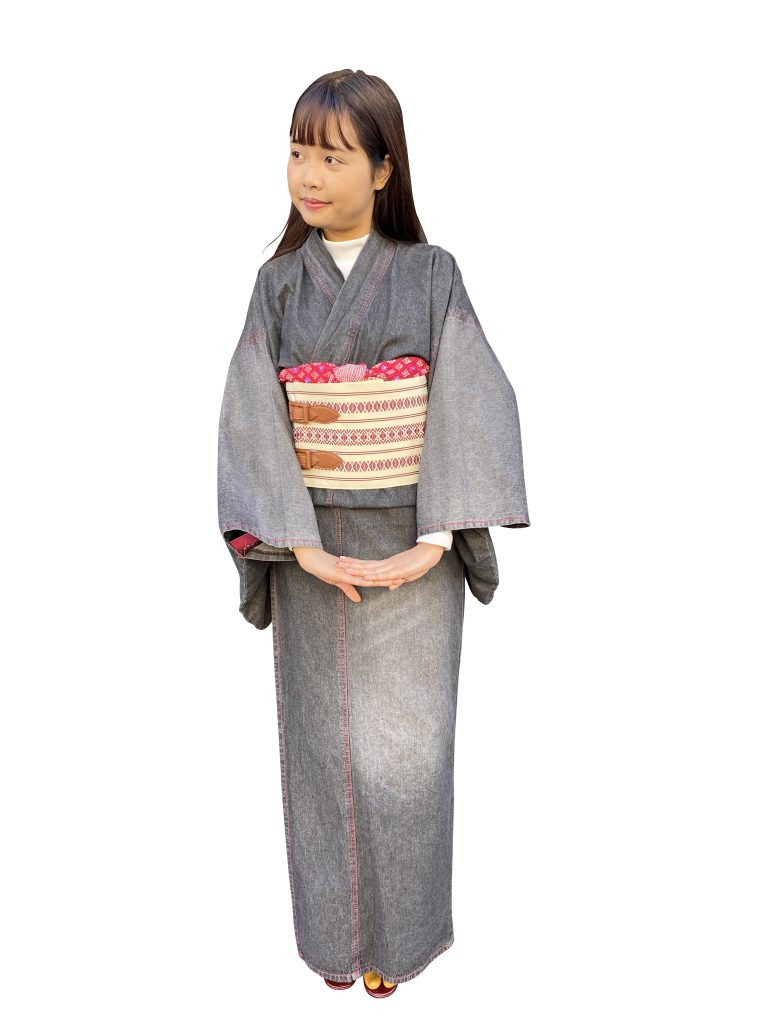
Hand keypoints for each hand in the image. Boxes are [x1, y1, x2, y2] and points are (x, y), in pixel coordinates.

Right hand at [291, 546, 420, 602]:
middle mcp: (359, 571)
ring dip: (386, 578)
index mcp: (360, 572)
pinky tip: (377, 582)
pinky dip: (368, 581)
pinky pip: (359, 579)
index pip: (379, 575)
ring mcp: (353, 572)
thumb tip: (359, 600)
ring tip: (401, 580)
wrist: (312, 560)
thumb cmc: (325, 570)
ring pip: (373, 577)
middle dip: (394, 576)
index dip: (392, 576)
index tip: (405, 577)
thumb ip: (350, 590)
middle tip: (411, 576)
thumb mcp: (340, 582)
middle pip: (380, 574)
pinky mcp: (345, 574)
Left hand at [334, 542, 444, 590]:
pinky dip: (375, 576)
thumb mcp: (408, 575)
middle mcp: (387, 565)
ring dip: (359, 570)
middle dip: (351, 565)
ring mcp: (393, 567)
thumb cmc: (420, 562)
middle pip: (366, 565)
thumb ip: (397, 580)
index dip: (356, 565)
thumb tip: (390, 587)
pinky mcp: (400, 570)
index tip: (344, 563)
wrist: (431, 552)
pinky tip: (366, 577)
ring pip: (372, 569)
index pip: (368, 565)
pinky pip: (385, 574)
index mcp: (387, 565)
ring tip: (346, 569)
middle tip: (337, 563)